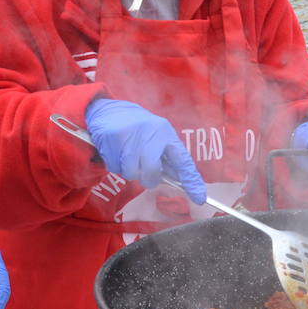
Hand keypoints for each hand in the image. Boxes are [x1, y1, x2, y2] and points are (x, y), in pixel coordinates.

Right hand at [84, 98, 206, 204]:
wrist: (108, 110)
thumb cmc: (137, 128)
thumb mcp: (156, 136)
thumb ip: (166, 156)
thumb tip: (179, 180)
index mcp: (165, 133)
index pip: (182, 160)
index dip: (191, 180)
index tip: (199, 198)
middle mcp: (150, 133)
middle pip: (152, 171)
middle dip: (148, 178)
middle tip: (143, 172)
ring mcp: (131, 135)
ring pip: (132, 172)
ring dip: (129, 171)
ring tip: (127, 156)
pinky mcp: (113, 138)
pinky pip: (115, 167)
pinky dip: (115, 165)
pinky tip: (116, 151)